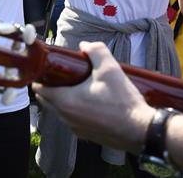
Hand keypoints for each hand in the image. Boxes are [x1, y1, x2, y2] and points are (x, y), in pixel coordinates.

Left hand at [33, 41, 154, 153]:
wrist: (142, 130)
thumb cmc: (124, 102)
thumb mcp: (109, 68)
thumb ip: (95, 50)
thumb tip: (85, 46)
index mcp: (65, 101)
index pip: (39, 89)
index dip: (41, 77)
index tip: (49, 69)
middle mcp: (66, 117)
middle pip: (46, 100)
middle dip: (51, 87)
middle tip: (63, 75)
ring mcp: (75, 129)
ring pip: (59, 111)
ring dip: (63, 99)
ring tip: (78, 86)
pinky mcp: (87, 136)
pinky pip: (73, 120)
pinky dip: (75, 111)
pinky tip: (90, 102)